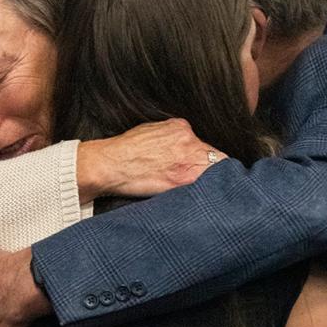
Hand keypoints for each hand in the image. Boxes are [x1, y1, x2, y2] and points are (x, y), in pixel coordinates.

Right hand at [76, 119, 225, 201]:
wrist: (110, 164)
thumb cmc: (125, 151)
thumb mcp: (151, 131)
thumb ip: (173, 137)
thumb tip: (184, 146)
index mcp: (182, 128)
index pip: (206, 145)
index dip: (206, 160)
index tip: (202, 169)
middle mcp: (189, 141)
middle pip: (216, 158)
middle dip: (210, 171)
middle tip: (203, 183)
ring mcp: (188, 161)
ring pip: (214, 173)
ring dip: (209, 182)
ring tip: (201, 193)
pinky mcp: (184, 180)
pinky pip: (204, 187)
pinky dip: (203, 193)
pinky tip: (196, 198)